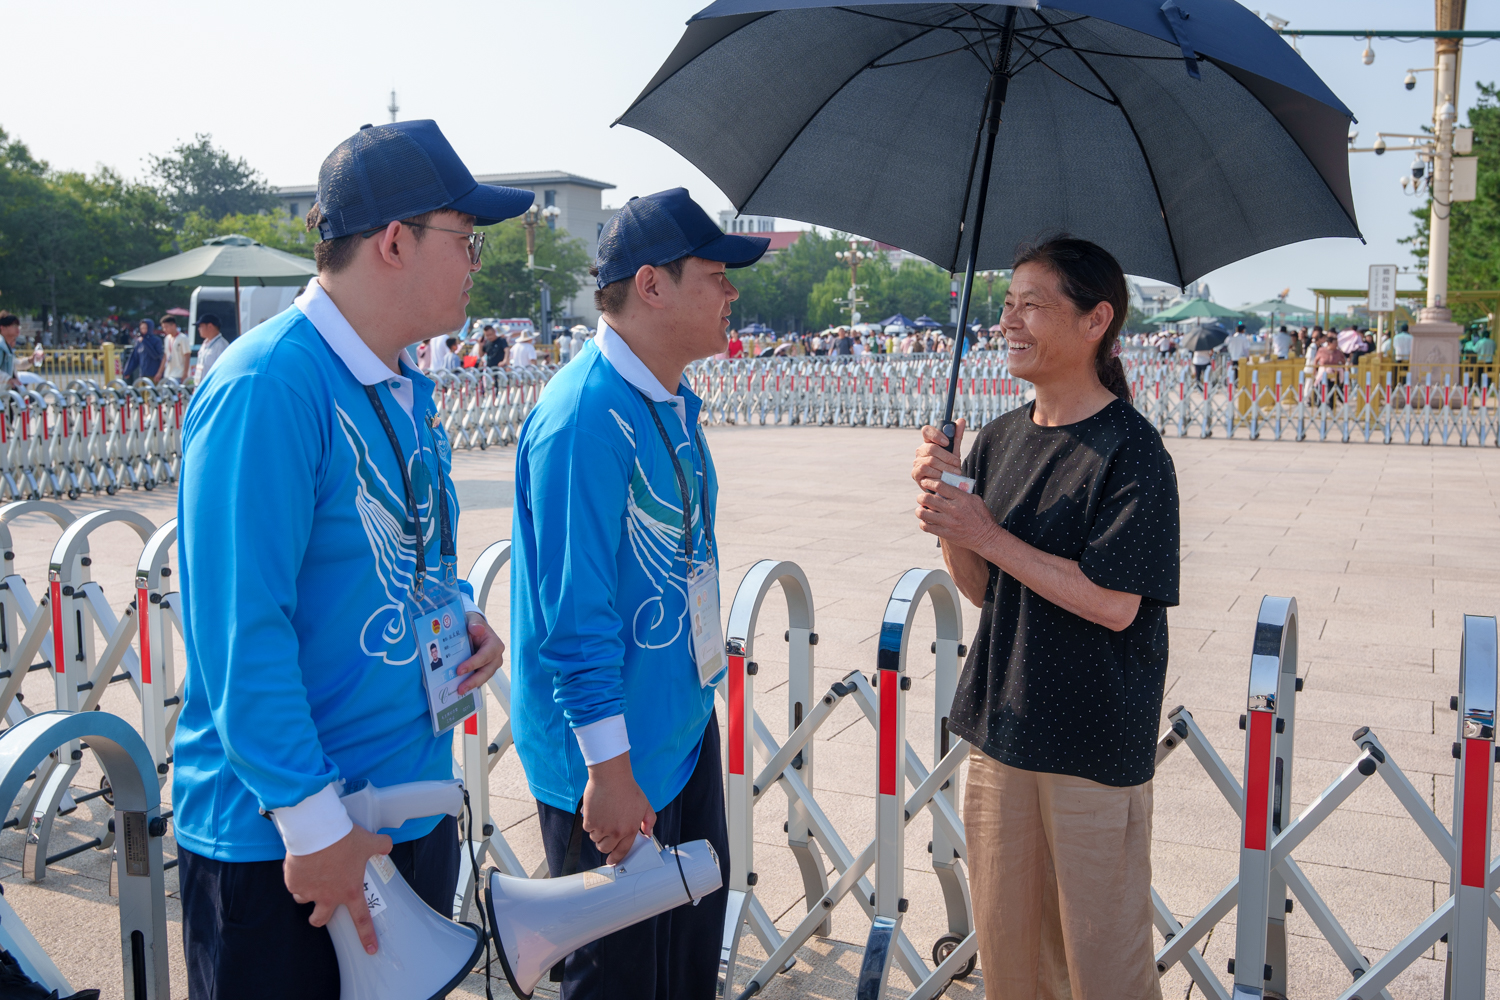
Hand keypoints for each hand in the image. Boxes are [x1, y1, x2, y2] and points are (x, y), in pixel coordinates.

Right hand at [284, 824, 392, 954]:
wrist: (317, 832)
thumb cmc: (344, 839)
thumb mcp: (368, 841)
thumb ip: (380, 846)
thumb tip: (387, 845)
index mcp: (350, 891)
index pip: (361, 919)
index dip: (366, 935)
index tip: (370, 949)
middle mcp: (328, 896)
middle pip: (320, 919)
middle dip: (318, 918)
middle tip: (320, 910)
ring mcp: (308, 891)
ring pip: (304, 899)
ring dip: (307, 892)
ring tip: (311, 874)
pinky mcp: (293, 882)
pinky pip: (294, 883)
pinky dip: (296, 875)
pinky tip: (302, 862)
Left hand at [456, 613, 504, 695]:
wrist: (473, 629)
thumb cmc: (474, 625)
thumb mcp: (473, 621)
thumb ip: (474, 624)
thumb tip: (477, 629)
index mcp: (495, 645)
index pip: (485, 656)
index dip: (473, 664)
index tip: (459, 670)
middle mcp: (496, 658)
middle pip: (486, 672)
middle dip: (473, 681)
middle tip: (460, 688)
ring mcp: (491, 666)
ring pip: (483, 678)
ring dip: (471, 685)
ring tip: (458, 691)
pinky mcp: (484, 671)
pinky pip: (478, 679)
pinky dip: (470, 684)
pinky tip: (459, 689)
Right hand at [582, 752, 655, 864]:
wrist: (611, 777)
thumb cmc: (627, 788)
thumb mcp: (645, 804)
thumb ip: (649, 820)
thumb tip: (648, 833)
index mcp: (630, 829)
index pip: (622, 851)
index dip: (616, 858)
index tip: (612, 861)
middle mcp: (616, 832)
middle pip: (605, 848)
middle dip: (605, 844)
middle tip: (606, 834)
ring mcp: (602, 828)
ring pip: (595, 839)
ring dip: (598, 833)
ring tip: (603, 818)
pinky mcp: (590, 821)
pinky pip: (588, 829)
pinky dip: (590, 824)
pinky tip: (596, 813)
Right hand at [912, 419, 965, 490]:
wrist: (947, 486)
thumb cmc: (949, 467)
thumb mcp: (954, 451)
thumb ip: (957, 436)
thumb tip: (961, 420)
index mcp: (929, 442)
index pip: (926, 430)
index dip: (936, 434)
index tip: (947, 442)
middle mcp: (921, 450)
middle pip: (931, 448)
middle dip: (947, 457)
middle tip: (957, 463)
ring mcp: (917, 462)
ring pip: (930, 460)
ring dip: (945, 467)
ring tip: (954, 473)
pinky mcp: (915, 473)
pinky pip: (925, 470)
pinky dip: (937, 474)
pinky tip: (944, 478)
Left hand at [915, 478, 1001, 553]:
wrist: (986, 538)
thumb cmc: (982, 517)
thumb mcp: (976, 500)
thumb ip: (962, 492)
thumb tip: (949, 485)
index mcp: (962, 498)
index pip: (939, 486)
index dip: (929, 482)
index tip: (925, 482)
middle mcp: (953, 509)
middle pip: (928, 499)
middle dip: (921, 497)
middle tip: (921, 498)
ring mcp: (949, 522)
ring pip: (924, 513)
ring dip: (920, 510)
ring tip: (921, 509)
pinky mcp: (946, 534)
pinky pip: (926, 527)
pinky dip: (923, 523)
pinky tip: (926, 521)